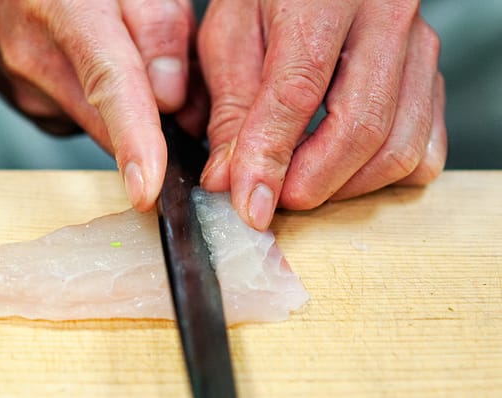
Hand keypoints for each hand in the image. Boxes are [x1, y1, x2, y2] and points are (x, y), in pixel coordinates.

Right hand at [0, 0, 207, 211]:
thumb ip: (157, 26)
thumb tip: (172, 98)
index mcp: (65, 11)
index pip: (109, 84)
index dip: (133, 141)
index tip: (147, 191)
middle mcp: (37, 61)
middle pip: (113, 124)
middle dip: (156, 124)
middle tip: (180, 87)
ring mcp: (27, 93)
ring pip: (103, 126)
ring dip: (131, 111)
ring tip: (125, 57)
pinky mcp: (32, 109)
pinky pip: (85, 121)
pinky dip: (104, 107)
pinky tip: (96, 69)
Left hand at [197, 0, 446, 229]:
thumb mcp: (231, 37)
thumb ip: (230, 109)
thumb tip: (226, 180)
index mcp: (323, 0)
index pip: (298, 92)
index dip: (270, 158)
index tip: (249, 205)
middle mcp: (385, 17)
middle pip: (362, 129)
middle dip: (313, 183)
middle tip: (275, 199)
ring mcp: (418, 48)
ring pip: (401, 148)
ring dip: (347, 186)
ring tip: (304, 184)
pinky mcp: (430, 76)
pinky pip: (426, 149)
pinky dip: (383, 177)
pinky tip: (346, 170)